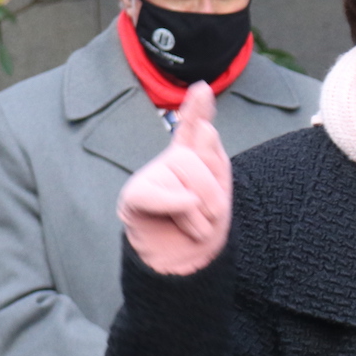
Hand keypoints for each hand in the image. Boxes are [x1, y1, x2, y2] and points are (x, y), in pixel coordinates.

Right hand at [117, 82, 230, 274]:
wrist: (184, 267)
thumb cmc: (203, 230)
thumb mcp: (221, 193)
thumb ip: (214, 159)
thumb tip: (204, 129)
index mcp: (193, 159)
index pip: (193, 128)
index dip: (197, 109)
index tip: (202, 89)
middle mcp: (170, 162)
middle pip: (198, 157)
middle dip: (213, 191)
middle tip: (209, 217)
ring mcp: (150, 177)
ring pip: (185, 175)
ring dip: (200, 211)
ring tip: (195, 225)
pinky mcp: (135, 197)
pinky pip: (155, 191)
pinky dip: (175, 203)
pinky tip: (183, 212)